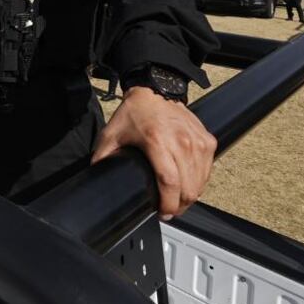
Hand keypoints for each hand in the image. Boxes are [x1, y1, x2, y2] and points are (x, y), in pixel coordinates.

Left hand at [91, 87, 216, 219]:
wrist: (155, 91)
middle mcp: (181, 142)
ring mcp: (197, 141)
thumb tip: (96, 178)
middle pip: (188, 187)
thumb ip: (102, 157)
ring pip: (200, 182)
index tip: (162, 212)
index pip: (169, 182)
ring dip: (190, 196)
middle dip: (179, 206)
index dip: (168, 203)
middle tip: (169, 210)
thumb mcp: (111, 135)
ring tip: (178, 201)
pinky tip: (188, 185)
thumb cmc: (134, 113)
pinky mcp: (207, 140)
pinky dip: (199, 182)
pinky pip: (207, 170)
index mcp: (157, 142)